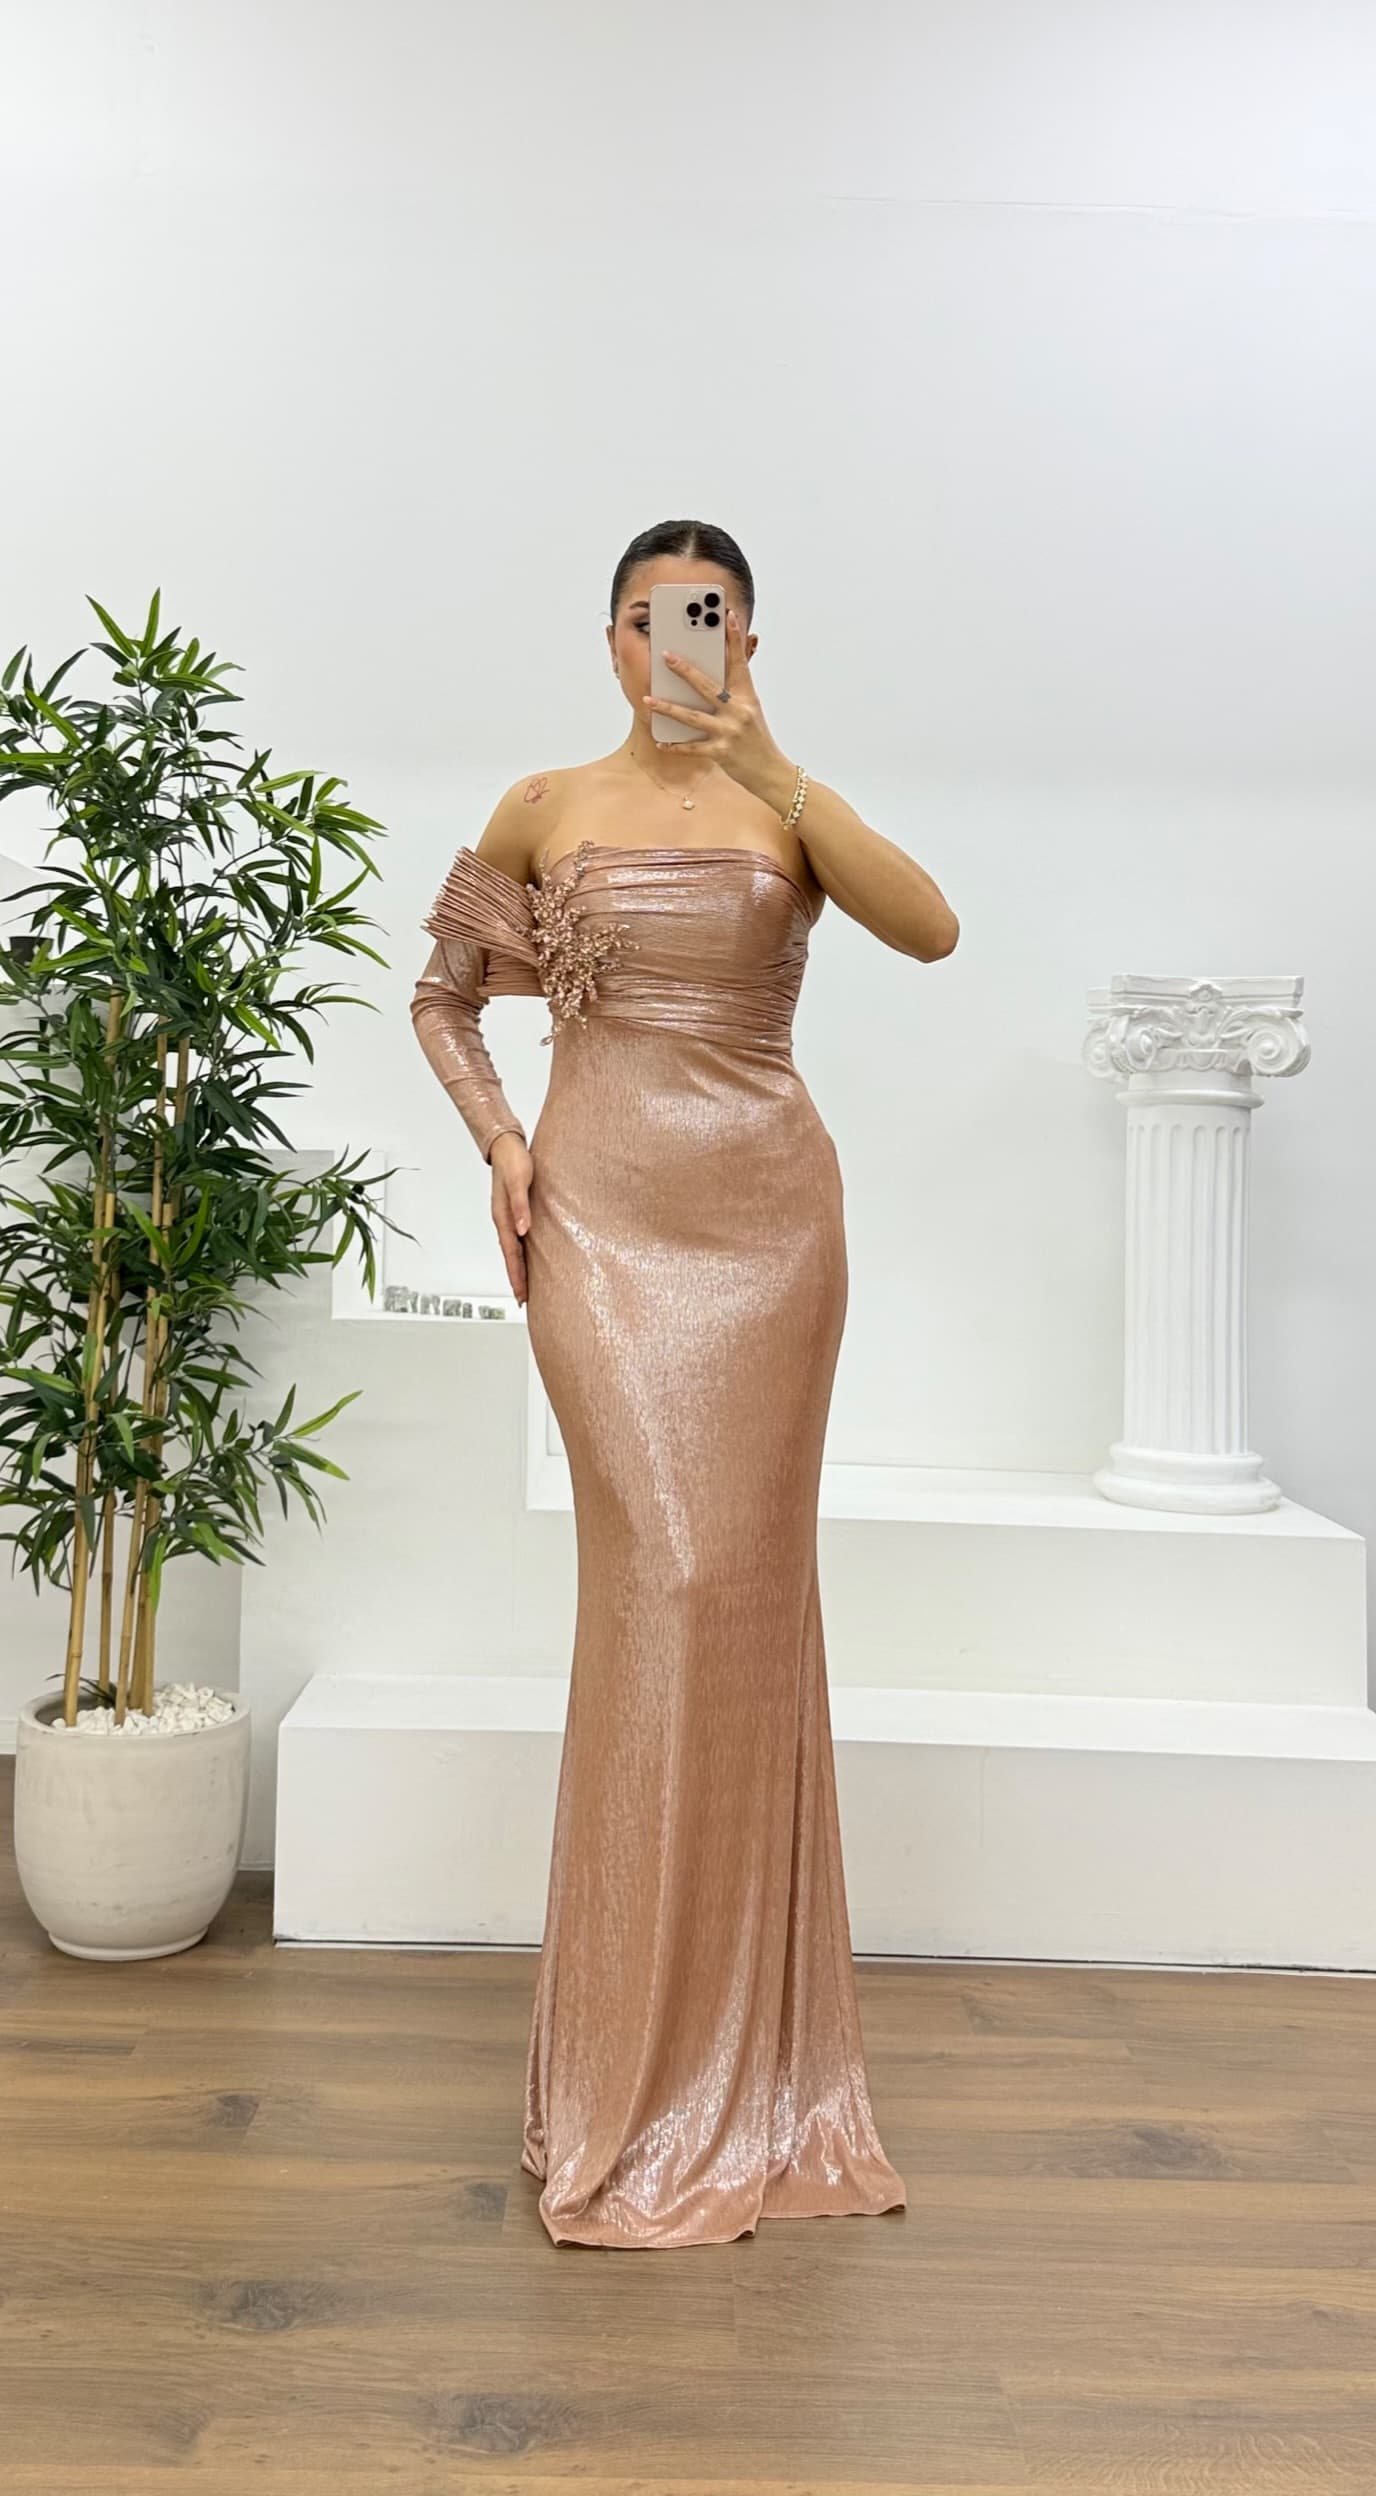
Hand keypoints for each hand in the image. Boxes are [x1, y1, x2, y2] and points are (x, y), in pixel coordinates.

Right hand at [489, 1131, 532, 1303]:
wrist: (507, 1145)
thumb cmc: (514, 1161)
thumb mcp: (519, 1182)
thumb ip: (521, 1206)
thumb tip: (522, 1230)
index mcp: (503, 1217)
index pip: (511, 1253)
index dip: (516, 1275)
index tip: (521, 1294)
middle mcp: (504, 1220)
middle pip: (511, 1256)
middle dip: (517, 1278)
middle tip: (524, 1300)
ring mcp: (508, 1217)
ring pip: (513, 1249)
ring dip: (519, 1267)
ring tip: (525, 1286)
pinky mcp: (515, 1211)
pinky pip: (518, 1238)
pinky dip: (522, 1252)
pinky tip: (528, 1256)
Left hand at [646, 607, 795, 811]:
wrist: (771, 772)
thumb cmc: (757, 740)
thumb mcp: (752, 711)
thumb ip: (735, 693)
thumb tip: (715, 675)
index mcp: (748, 697)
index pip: (740, 663)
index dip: (734, 638)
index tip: (727, 616)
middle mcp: (739, 711)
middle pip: (707, 686)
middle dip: (685, 670)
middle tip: (666, 656)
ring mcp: (729, 732)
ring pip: (693, 716)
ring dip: (668, 707)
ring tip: (648, 699)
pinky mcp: (721, 753)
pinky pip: (692, 748)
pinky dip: (676, 746)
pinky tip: (662, 741)